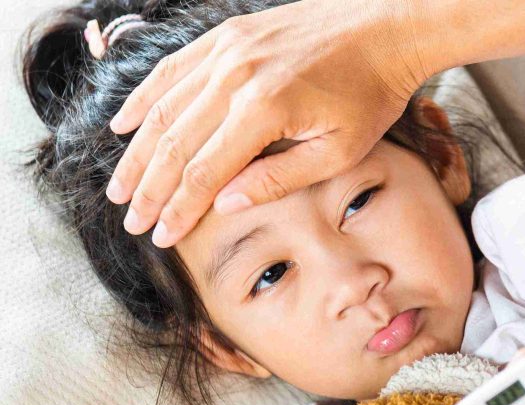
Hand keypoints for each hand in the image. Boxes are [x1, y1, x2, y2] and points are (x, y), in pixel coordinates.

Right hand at [107, 0, 431, 246]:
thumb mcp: (339, 151)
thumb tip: (225, 207)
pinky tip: (124, 125)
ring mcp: (227, 50)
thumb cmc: (371, 95)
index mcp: (263, 110)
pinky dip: (144, 98)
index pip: (204, 172)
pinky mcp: (228, 36)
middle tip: (132, 221)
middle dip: (149, 188)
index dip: (178, 209)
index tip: (161, 236)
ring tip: (120, 187)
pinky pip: (173, 69)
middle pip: (174, 142)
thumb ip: (279, 180)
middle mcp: (234, 76)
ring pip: (164, 106)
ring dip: (137, 151)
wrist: (384, 29)